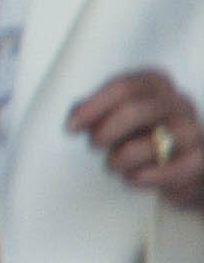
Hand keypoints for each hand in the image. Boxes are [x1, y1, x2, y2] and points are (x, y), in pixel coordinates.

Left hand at [69, 69, 203, 212]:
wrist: (180, 168)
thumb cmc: (139, 135)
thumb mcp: (115, 117)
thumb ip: (94, 111)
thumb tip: (74, 117)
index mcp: (155, 83)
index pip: (123, 87)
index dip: (93, 107)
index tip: (71, 127)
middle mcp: (178, 102)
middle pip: (136, 109)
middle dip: (106, 130)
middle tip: (93, 145)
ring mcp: (192, 131)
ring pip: (152, 143)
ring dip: (122, 158)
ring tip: (114, 165)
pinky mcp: (199, 161)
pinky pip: (170, 170)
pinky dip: (144, 177)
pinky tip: (133, 178)